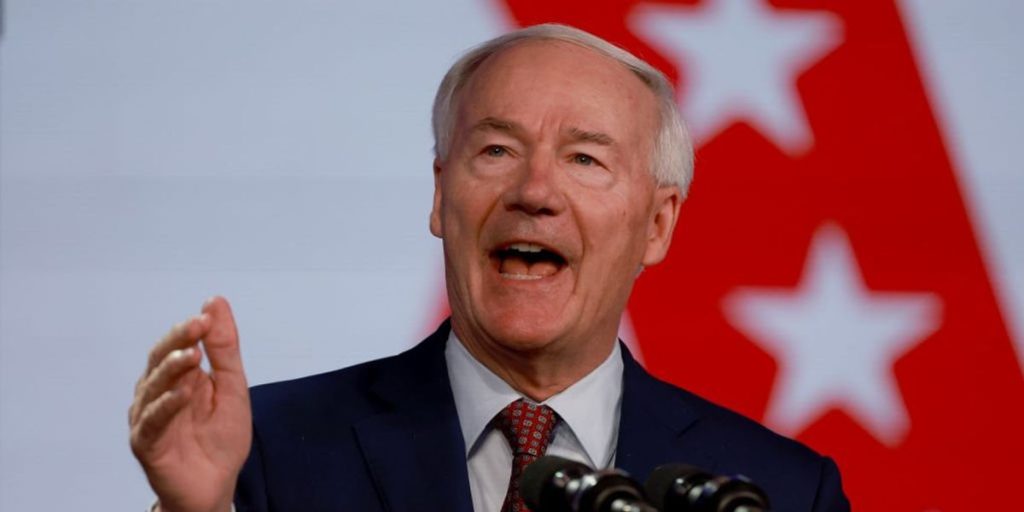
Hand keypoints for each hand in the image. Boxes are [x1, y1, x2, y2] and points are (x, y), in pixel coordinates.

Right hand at [129, 297, 251, 511]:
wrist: (217, 485)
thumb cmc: (221, 437)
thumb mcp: (232, 386)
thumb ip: (224, 348)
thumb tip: (215, 302)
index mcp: (178, 377)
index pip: (177, 344)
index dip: (188, 329)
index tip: (206, 315)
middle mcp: (157, 393)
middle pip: (160, 360)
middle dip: (178, 341)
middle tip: (197, 327)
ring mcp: (148, 417)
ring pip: (153, 387)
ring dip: (172, 370)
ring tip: (192, 356)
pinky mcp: (146, 443)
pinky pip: (152, 421)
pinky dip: (167, 405)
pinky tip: (183, 393)